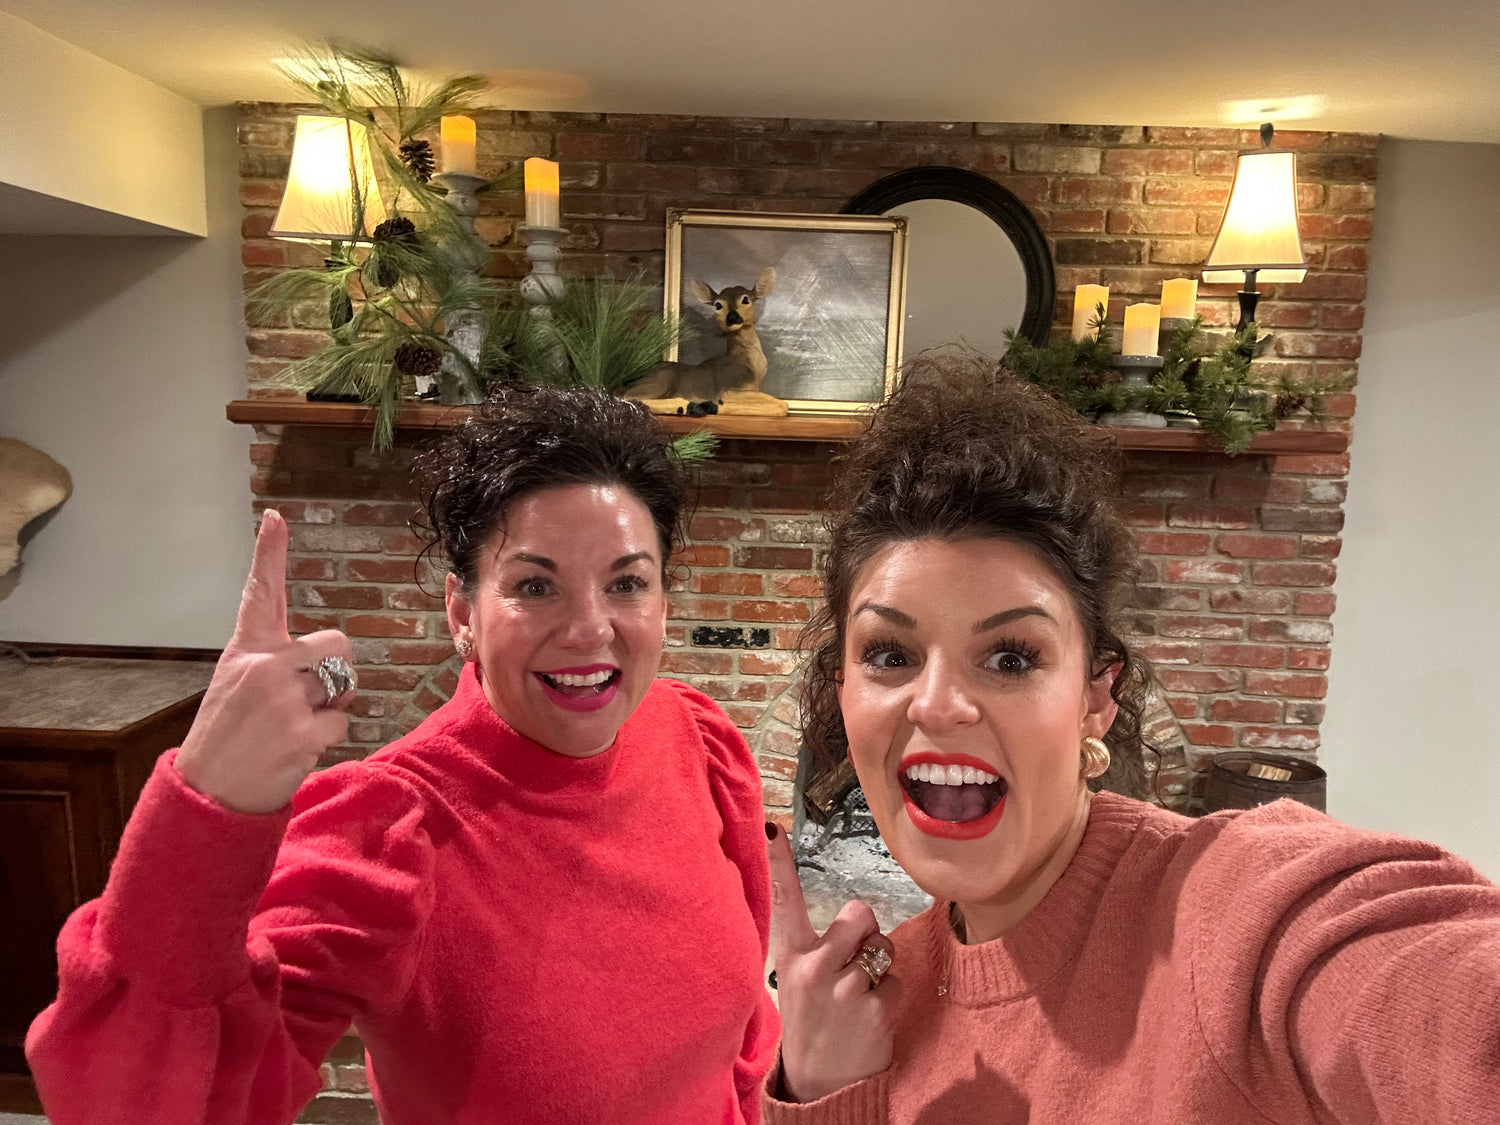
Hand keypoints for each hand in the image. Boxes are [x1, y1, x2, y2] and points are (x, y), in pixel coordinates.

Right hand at [174, 510, 355, 813]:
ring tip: (294, 726)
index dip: (269, 553)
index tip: (274, 517)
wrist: (208, 792)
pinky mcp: (302, 732)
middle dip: (339, 670)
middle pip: (340, 644)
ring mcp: (284, 699)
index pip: (260, 593)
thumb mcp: (234, 684)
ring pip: (347, 684)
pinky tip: (296, 749)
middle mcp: (265, 667)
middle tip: (310, 698)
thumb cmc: (226, 736)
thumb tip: (324, 654)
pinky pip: (343, 723)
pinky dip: (328, 739)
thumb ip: (271, 661)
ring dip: (333, 707)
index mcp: (246, 651)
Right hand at [767, 824, 900, 1102]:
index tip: (772, 828)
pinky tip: (868, 1017)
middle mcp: (816, 969)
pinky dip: (889, 996)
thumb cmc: (812, 1021)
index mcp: (791, 957)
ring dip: (878, 966)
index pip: (783, 901)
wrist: (819, 1084)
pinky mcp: (876, 1010)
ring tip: (857, 994)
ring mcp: (847, 989)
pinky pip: (897, 980)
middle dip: (864, 930)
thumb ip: (816, 946)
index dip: (777, 863)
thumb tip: (855, 914)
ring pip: (883, 946)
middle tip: (852, 960)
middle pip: (859, 913)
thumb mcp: (796, 980)